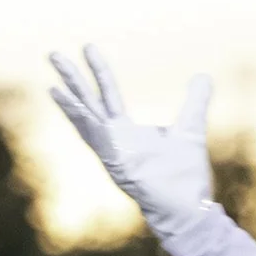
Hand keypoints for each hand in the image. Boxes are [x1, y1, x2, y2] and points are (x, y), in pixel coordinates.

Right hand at [46, 45, 213, 233]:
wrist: (190, 208)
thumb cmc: (185, 176)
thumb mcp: (191, 127)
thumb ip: (195, 101)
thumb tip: (203, 76)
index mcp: (125, 132)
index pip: (107, 94)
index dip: (98, 71)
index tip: (88, 47)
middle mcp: (113, 141)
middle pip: (87, 103)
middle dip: (71, 79)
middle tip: (53, 53)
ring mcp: (112, 155)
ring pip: (86, 122)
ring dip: (70, 103)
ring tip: (52, 85)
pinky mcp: (117, 166)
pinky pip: (98, 141)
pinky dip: (84, 125)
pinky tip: (73, 111)